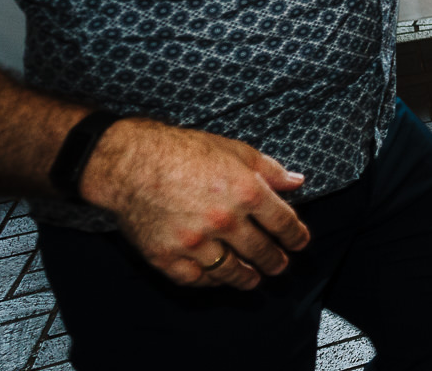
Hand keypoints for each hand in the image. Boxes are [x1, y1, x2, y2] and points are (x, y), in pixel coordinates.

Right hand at [81, 119, 310, 290]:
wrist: (131, 162)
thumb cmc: (185, 151)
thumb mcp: (235, 150)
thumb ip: (270, 170)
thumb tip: (297, 182)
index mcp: (246, 191)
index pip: (283, 223)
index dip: (296, 236)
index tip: (300, 243)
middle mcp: (223, 220)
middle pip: (260, 251)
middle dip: (275, 261)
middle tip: (281, 265)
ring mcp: (194, 242)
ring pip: (230, 270)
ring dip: (247, 277)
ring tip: (255, 279)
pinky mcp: (166, 256)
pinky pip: (195, 279)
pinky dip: (210, 281)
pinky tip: (218, 278)